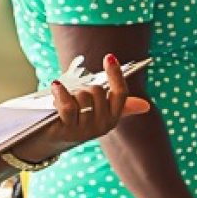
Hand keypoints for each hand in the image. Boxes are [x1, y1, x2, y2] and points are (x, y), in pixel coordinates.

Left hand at [14, 54, 149, 162]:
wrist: (51, 140)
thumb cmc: (75, 120)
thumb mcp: (98, 112)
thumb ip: (120, 106)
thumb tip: (146, 106)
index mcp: (113, 118)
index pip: (120, 93)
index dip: (116, 75)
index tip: (109, 57)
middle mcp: (103, 125)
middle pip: (98, 92)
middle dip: (84, 87)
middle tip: (73, 94)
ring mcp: (86, 129)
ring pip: (83, 97)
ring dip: (70, 93)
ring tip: (61, 100)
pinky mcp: (68, 130)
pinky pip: (67, 106)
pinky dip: (61, 93)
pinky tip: (56, 85)